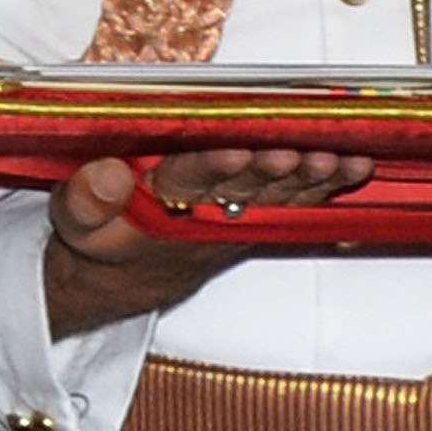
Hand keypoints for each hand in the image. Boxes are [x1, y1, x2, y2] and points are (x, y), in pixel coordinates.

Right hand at [43, 148, 373, 335]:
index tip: (234, 152)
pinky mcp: (259, 218)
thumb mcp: (75, 224)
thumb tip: (107, 175)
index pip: (186, 184)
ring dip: (310, 181)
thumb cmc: (104, 237)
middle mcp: (206, 215)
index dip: (211, 170)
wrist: (130, 277)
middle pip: (245, 190)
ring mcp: (238, 218)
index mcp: (158, 209)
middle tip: (298, 153)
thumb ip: (85, 200)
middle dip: (274, 172)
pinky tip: (356, 168)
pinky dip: (327, 187)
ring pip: (279, 198)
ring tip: (337, 162)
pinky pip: (298, 203)